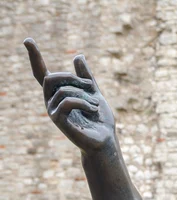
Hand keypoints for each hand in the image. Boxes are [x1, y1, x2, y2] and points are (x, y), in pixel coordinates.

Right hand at [24, 38, 115, 152]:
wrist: (105, 140)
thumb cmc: (100, 119)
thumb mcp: (94, 93)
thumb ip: (85, 77)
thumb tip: (78, 56)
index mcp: (58, 94)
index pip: (42, 73)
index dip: (34, 57)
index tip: (27, 39)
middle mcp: (51, 101)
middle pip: (51, 77)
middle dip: (73, 77)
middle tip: (91, 86)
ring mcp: (52, 111)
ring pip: (63, 90)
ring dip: (85, 94)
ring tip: (95, 106)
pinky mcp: (57, 120)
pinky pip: (66, 101)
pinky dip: (83, 102)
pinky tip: (93, 110)